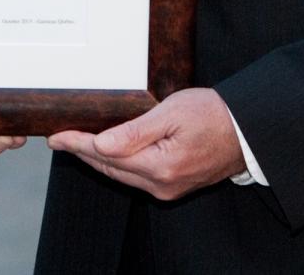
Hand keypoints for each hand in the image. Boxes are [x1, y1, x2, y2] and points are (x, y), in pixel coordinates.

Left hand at [47, 87, 244, 200]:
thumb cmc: (213, 115)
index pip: (106, 155)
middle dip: (82, 152)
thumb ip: (135, 131)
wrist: (247, 132)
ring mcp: (168, 189)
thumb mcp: (171, 113)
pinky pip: (136, 177)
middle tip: (58, 139)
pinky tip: (108, 152)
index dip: (78, 144)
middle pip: (109, 168)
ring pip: (121, 175)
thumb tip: (101, 144)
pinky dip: (117, 164)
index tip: (56, 136)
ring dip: (97, 159)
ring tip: (76, 144)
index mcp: (159, 167)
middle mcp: (162, 185)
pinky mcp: (174, 186)